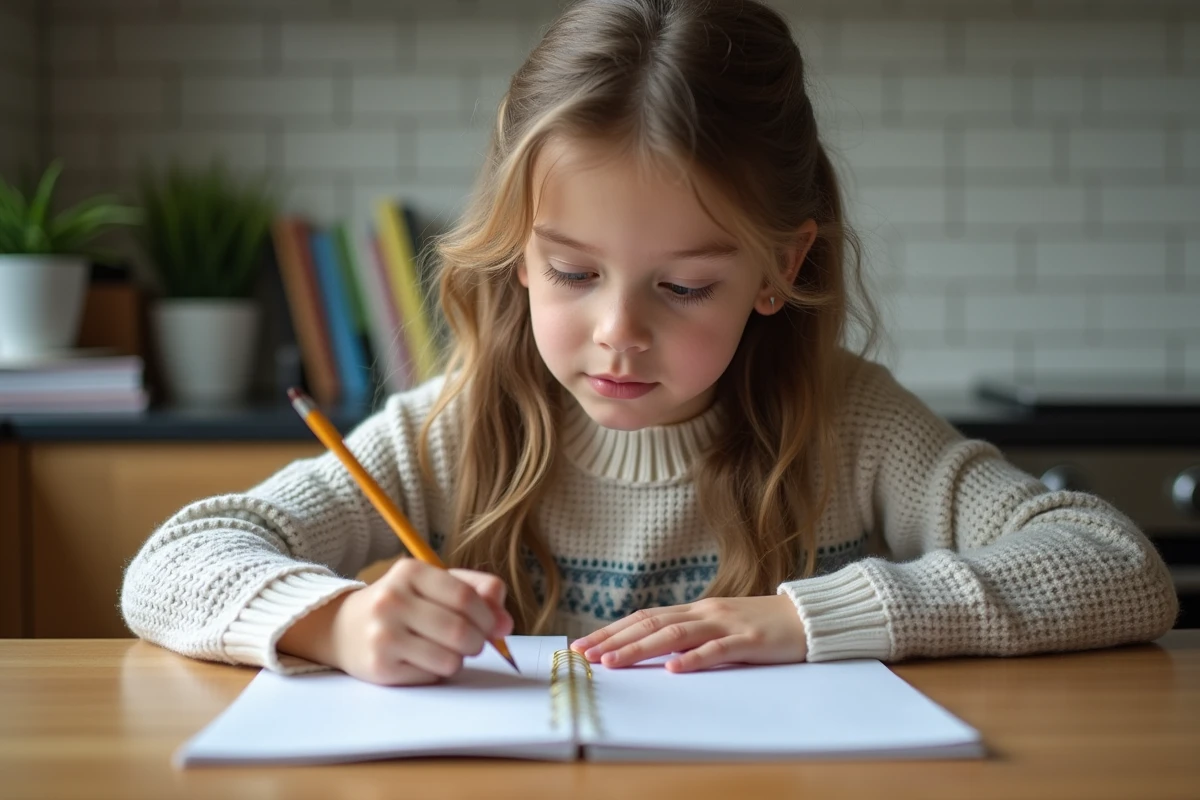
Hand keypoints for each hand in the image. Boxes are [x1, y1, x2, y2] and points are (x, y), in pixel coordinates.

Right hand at [278, 559, 512, 685]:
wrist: (343, 628)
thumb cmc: (402, 604)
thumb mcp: (435, 584)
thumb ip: (478, 591)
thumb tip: (506, 623)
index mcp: (411, 572)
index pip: (466, 597)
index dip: (489, 617)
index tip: (495, 626)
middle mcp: (392, 600)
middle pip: (460, 630)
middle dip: (479, 642)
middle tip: (475, 643)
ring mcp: (383, 635)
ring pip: (450, 659)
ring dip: (459, 659)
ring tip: (447, 650)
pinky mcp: (379, 667)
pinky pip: (431, 676)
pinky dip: (437, 671)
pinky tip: (421, 659)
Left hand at [569, 595, 807, 672]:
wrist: (808, 617)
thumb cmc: (762, 625)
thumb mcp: (721, 626)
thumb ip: (692, 634)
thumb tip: (656, 649)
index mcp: (696, 609)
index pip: (645, 617)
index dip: (613, 630)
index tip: (585, 644)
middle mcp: (705, 612)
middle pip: (651, 623)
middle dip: (614, 640)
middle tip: (585, 654)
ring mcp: (726, 624)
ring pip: (675, 635)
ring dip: (640, 649)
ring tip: (613, 663)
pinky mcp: (748, 640)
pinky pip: (716, 650)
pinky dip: (692, 660)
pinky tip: (672, 669)